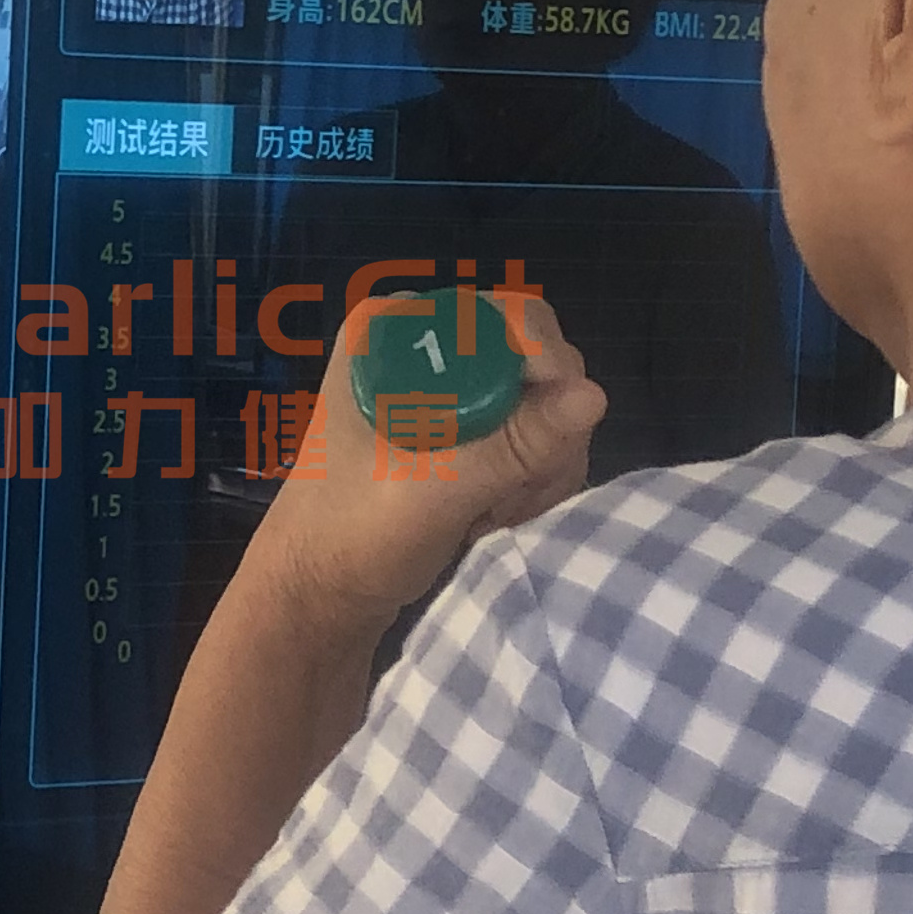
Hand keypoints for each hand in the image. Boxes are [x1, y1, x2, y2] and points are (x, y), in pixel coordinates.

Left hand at [248, 295, 605, 628]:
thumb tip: (594, 396)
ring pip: (545, 404)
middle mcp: (425, 344)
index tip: (547, 445)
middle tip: (512, 494)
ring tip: (494, 513)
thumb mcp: (435, 492)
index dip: (546, 374)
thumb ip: (513, 446)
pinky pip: (532, 436)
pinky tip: (494, 514)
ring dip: (539, 464)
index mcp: (394, 331)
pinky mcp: (463, 427)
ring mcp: (446, 387)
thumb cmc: (351, 538)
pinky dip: (530, 478)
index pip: (511, 319)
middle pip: (537, 361)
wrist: (318, 595)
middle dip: (543, 433)